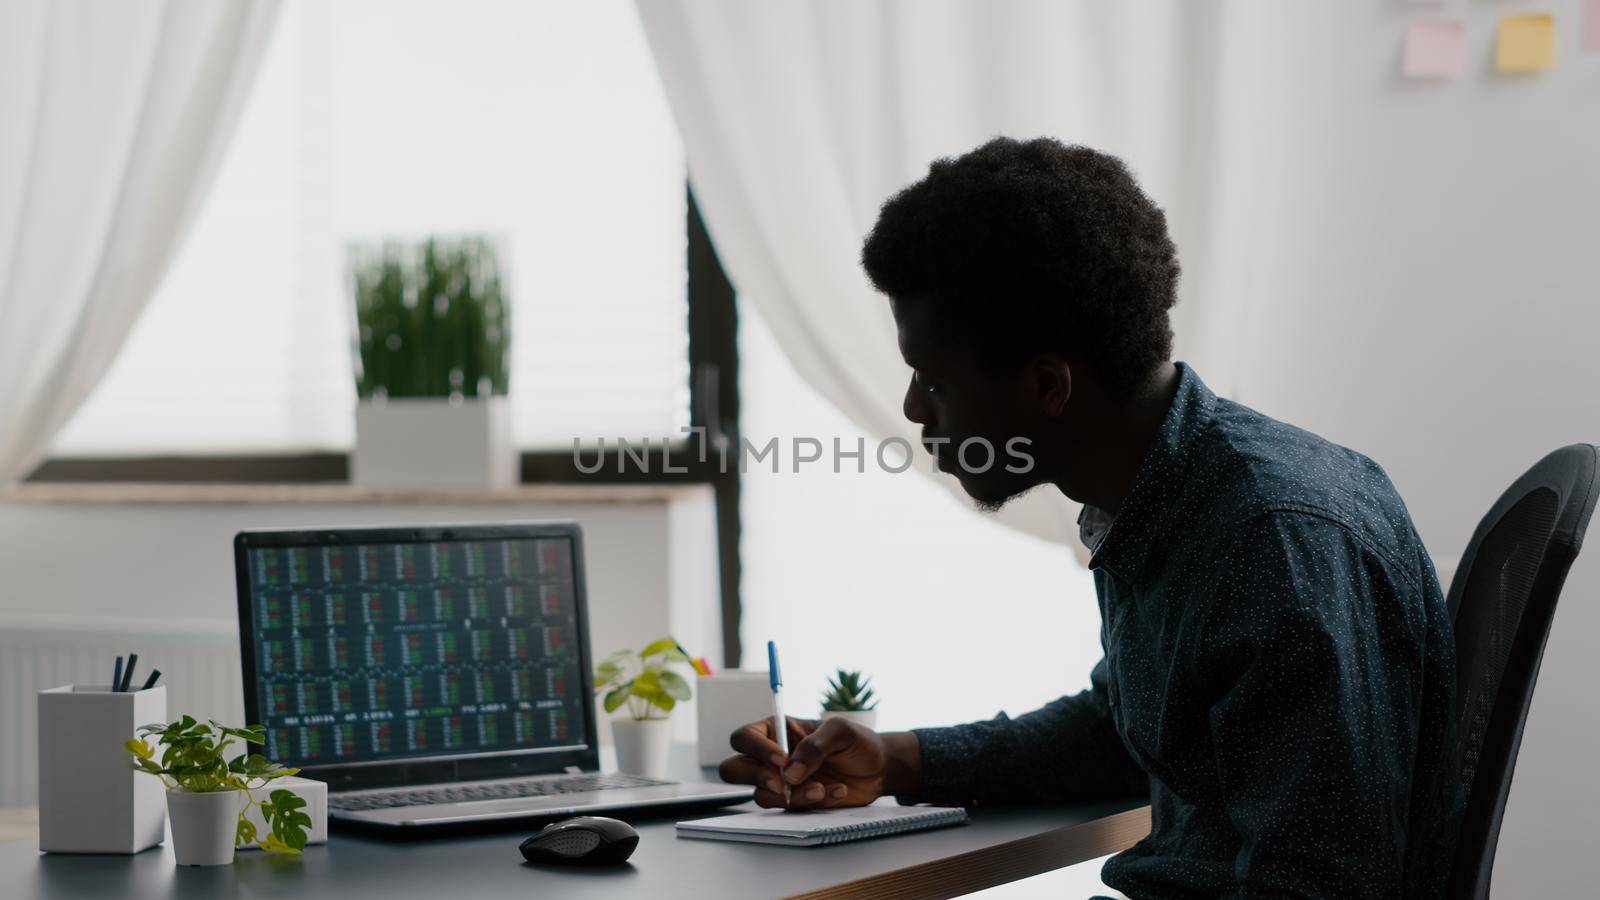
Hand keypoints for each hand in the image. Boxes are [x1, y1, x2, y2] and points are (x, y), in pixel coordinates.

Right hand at [719, 716, 919, 809]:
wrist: (879, 769)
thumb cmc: (857, 742)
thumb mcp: (841, 732)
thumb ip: (814, 746)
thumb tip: (790, 772)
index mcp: (777, 731)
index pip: (744, 738)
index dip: (756, 749)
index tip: (782, 760)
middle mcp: (772, 758)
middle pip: (735, 769)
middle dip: (756, 777)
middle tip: (784, 783)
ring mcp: (782, 783)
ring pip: (761, 795)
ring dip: (790, 796)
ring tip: (821, 789)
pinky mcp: (796, 802)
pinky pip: (789, 809)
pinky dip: (812, 804)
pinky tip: (836, 793)